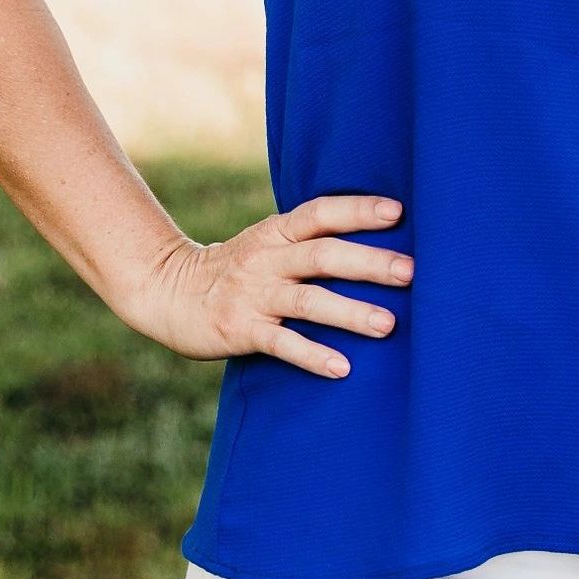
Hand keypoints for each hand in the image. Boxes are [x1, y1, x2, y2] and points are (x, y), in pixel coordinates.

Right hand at [125, 194, 414, 374]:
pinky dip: (312, 355)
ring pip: (308, 300)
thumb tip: (375, 239)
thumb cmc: (235, 269)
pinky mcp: (240, 330)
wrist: (168, 292)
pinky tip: (341, 368)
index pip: (321, 213)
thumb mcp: (267, 243)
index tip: (398, 212)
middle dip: (368, 263)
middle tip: (410, 272)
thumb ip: (308, 241)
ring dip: (349, 312)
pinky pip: (281, 342)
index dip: (358, 210)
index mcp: (276, 232)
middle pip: (323, 255)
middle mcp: (267, 258)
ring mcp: (253, 294)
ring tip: (387, 325)